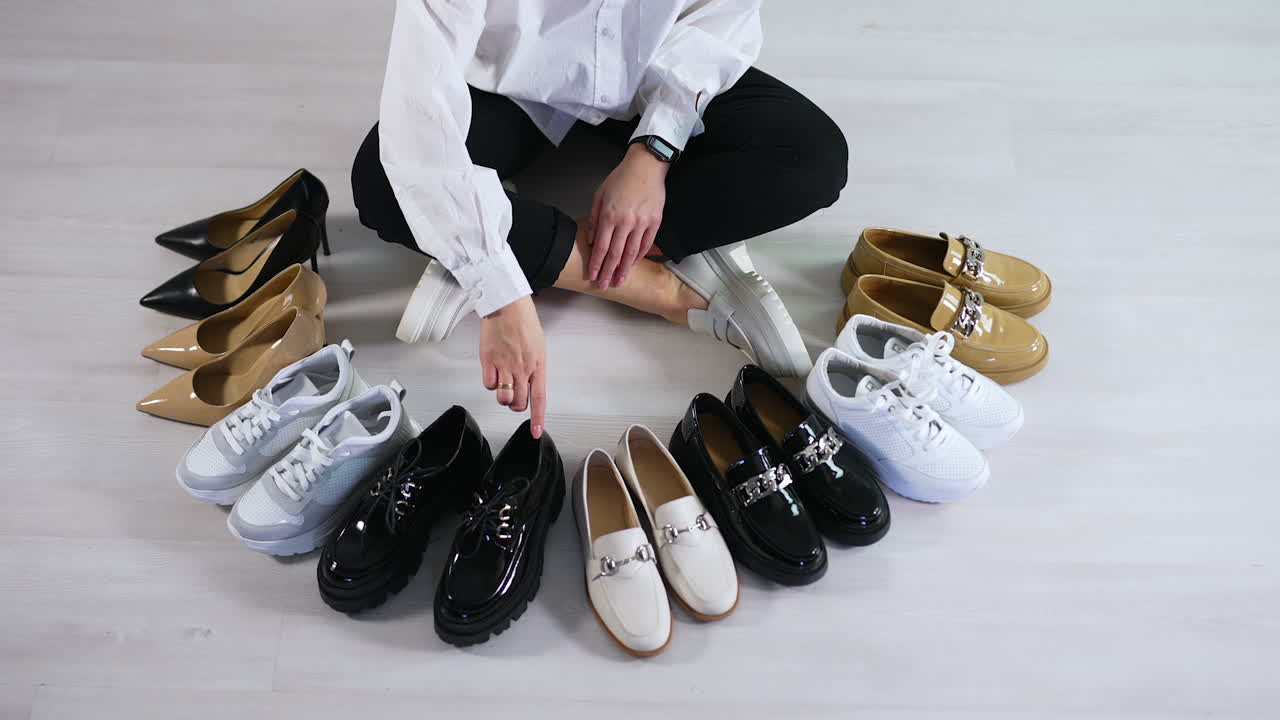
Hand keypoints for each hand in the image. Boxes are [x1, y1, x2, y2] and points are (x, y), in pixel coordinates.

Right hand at [479, 296, 546, 437]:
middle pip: (519, 403)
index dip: (537, 418)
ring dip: (503, 397)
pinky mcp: (488, 360)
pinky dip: (490, 384)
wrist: (507, 306)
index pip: (539, 398)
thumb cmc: (524, 324)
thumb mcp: (539, 348)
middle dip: (517, 405)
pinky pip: (488, 385)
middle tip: (515, 395)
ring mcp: (504, 365)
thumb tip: (530, 386)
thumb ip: (534, 369)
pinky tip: (493, 373)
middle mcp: (522, 368)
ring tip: (504, 385)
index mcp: (538, 365)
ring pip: (503, 398)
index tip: (535, 432)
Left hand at [588, 143, 668, 288]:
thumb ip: (595, 218)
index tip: (592, 275)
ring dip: (625, 269)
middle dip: (608, 272)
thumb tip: (593, 240)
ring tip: (620, 281)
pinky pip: (647, 244)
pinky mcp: (655, 222)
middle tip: (604, 285)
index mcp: (610, 215)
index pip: (602, 247)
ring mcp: (642, 223)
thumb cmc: (621, 178)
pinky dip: (640, 256)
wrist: (646, 166)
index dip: (596, 264)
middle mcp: (626, 222)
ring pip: (632, 253)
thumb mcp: (600, 195)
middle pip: (616, 254)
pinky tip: (634, 264)